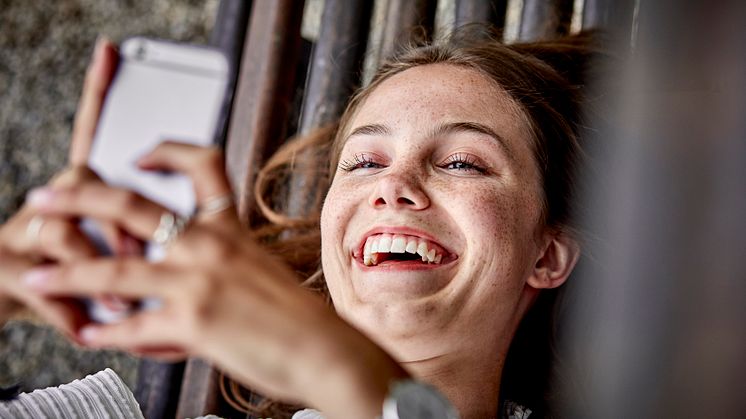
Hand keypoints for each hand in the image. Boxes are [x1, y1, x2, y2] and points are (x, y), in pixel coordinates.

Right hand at [0, 38, 121, 330]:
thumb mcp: (113, 253)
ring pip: (68, 232)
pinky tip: (83, 326)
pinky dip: (73, 313)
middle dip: (115, 218)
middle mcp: (53, 200)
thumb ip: (142, 237)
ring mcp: (28, 231)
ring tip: (121, 307)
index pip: (93, 135)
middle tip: (140, 257)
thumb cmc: (73, 275)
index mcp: (84, 192)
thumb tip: (184, 229)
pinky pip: (47, 282)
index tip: (111, 54)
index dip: (99, 91)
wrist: (8, 303)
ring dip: (98, 273)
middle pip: (87, 185)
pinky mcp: (10, 267)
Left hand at [22, 143, 408, 417]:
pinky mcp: (193, 323)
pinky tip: (89, 334)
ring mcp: (199, 282)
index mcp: (230, 228)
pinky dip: (106, 332)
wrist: (324, 349)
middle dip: (78, 198)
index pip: (202, 164)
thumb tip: (173, 279)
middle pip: (132, 206)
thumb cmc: (297, 315)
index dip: (167, 151)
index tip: (139, 155)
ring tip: (36, 276)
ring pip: (115, 271)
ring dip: (67, 275)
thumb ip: (216, 264)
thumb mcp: (259, 271)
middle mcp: (211, 246)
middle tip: (44, 197)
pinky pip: (132, 326)